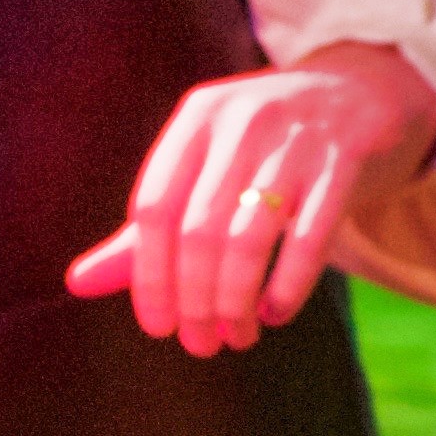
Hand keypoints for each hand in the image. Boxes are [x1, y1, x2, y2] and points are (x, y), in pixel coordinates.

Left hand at [66, 42, 435, 352]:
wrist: (359, 91)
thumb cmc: (263, 144)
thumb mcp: (204, 167)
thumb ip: (145, 229)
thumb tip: (76, 284)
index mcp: (197, 117)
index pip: (153, 208)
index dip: (149, 277)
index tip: (158, 326)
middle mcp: (243, 119)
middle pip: (199, 231)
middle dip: (196, 301)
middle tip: (201, 345)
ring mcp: (297, 137)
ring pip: (250, 239)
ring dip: (236, 302)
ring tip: (236, 337)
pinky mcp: (346, 157)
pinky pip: (310, 237)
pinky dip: (288, 286)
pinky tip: (275, 314)